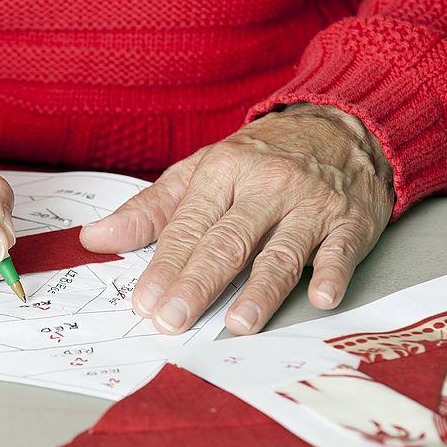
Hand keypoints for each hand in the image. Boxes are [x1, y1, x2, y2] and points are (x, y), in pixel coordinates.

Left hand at [80, 103, 394, 334]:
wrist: (339, 124)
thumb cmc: (259, 157)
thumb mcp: (200, 172)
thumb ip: (149, 210)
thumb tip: (94, 238)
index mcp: (222, 173)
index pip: (187, 228)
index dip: (164, 268)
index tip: (144, 304)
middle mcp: (265, 187)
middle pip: (227, 242)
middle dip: (198, 284)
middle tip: (173, 320)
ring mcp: (310, 204)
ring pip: (282, 251)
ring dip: (260, 289)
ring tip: (238, 323)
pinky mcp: (351, 220)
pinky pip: (341, 249)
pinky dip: (333, 273)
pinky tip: (321, 298)